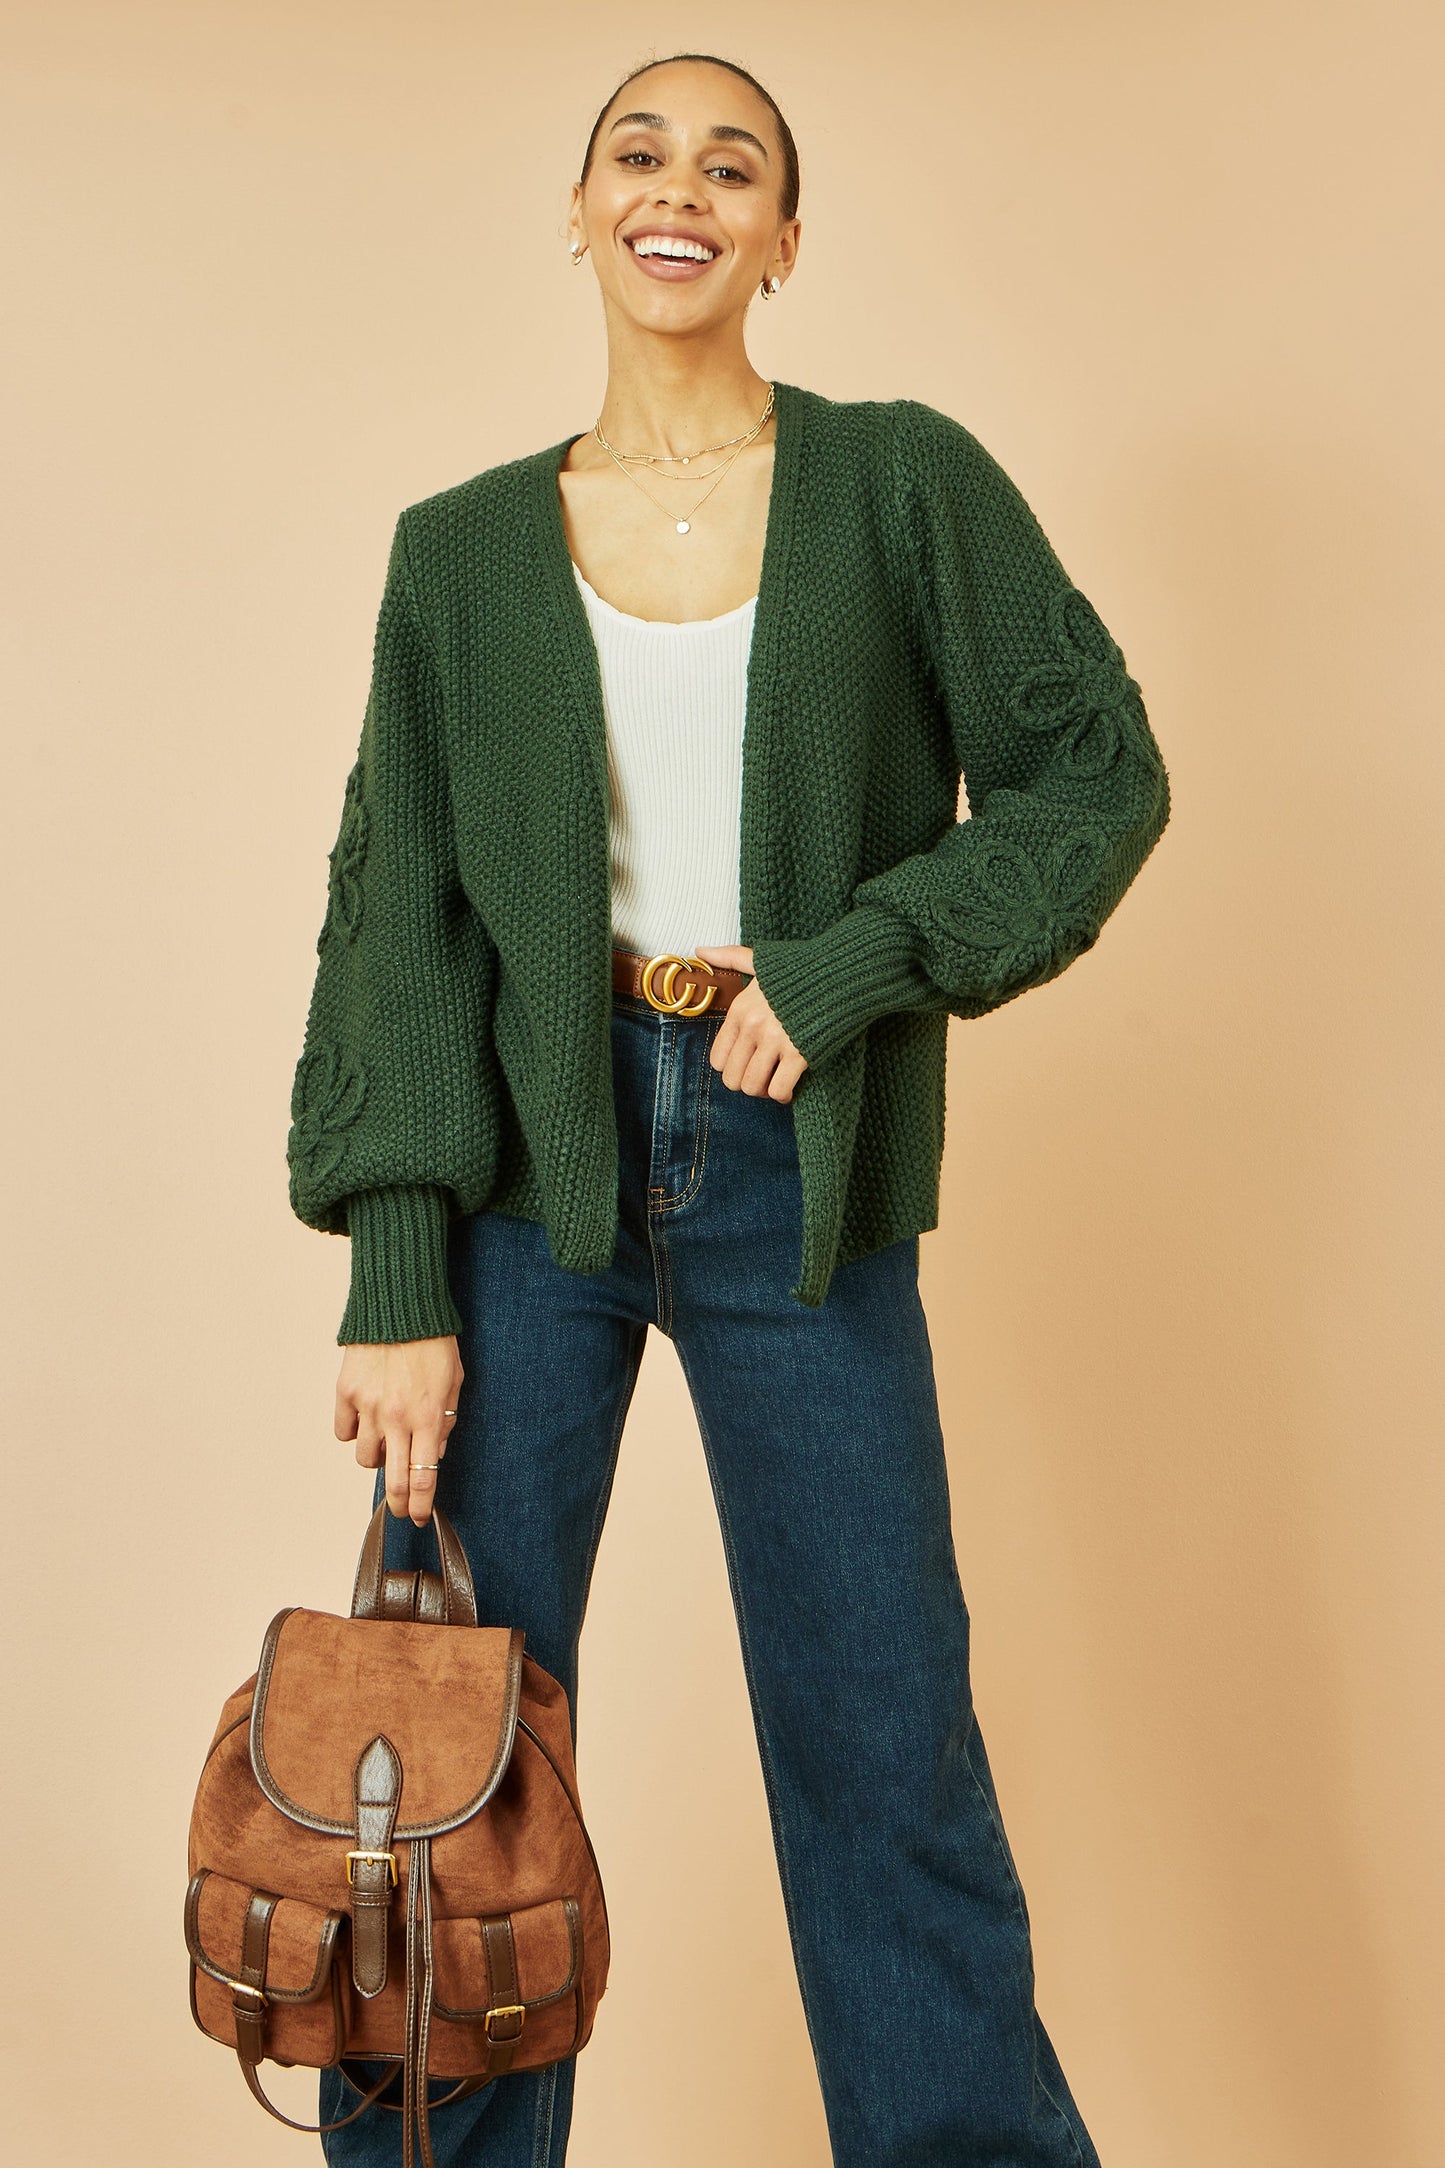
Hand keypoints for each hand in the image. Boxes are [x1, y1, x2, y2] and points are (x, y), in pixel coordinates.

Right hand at [335, 1336, 462, 1526]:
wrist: (400, 1307)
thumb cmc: (433, 1341)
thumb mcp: (453, 1382)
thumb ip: (444, 1421)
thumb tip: (434, 1452)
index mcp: (427, 1417)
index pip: (423, 1477)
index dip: (422, 1504)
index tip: (422, 1517)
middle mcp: (396, 1418)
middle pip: (393, 1480)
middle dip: (401, 1503)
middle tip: (404, 1509)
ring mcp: (367, 1407)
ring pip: (365, 1458)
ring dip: (378, 1459)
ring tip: (387, 1444)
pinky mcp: (345, 1393)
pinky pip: (344, 1431)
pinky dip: (354, 1432)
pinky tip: (365, 1420)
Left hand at [693, 945, 808, 1102]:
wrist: (844, 972)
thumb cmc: (803, 968)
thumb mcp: (761, 960)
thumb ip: (729, 957)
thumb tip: (700, 950)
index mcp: (740, 1010)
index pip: (717, 1059)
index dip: (731, 1069)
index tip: (748, 1064)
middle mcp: (753, 1026)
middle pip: (732, 1079)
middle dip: (747, 1084)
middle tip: (764, 1077)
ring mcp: (776, 1040)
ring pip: (753, 1087)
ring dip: (764, 1091)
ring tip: (776, 1082)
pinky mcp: (800, 1053)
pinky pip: (779, 1090)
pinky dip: (784, 1094)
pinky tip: (792, 1085)